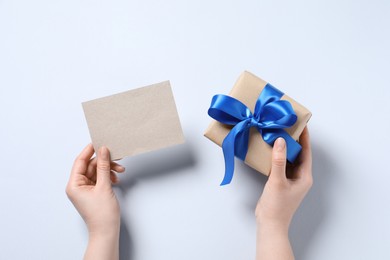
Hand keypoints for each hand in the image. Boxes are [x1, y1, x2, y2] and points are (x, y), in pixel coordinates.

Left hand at [66, 144, 124, 259]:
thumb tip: (103, 150)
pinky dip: (108, 176)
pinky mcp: (93, 192)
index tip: (99, 142)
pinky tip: (116, 179)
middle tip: (117, 157)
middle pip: (90, 165)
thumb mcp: (104, 186)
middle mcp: (77, 185)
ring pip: (97, 171)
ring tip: (120, 171)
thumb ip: (103, 166)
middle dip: (104, 162)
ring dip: (108, 169)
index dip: (90, 150)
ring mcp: (85, 189)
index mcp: (74, 184)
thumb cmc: (102, 214)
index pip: (80, 161)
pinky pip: (100, 178)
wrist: (106, 231)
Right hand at [256, 127, 312, 228]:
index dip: (305, 138)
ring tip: (278, 135)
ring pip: (289, 160)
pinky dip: (277, 157)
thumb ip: (278, 160)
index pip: (306, 153)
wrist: (269, 223)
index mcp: (304, 177)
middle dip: (294, 141)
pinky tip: (270, 151)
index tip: (302, 125)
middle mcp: (299, 177)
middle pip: (299, 155)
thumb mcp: (277, 181)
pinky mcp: (280, 182)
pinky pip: (281, 165)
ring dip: (285, 149)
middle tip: (287, 127)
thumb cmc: (277, 206)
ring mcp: (290, 180)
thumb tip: (281, 141)